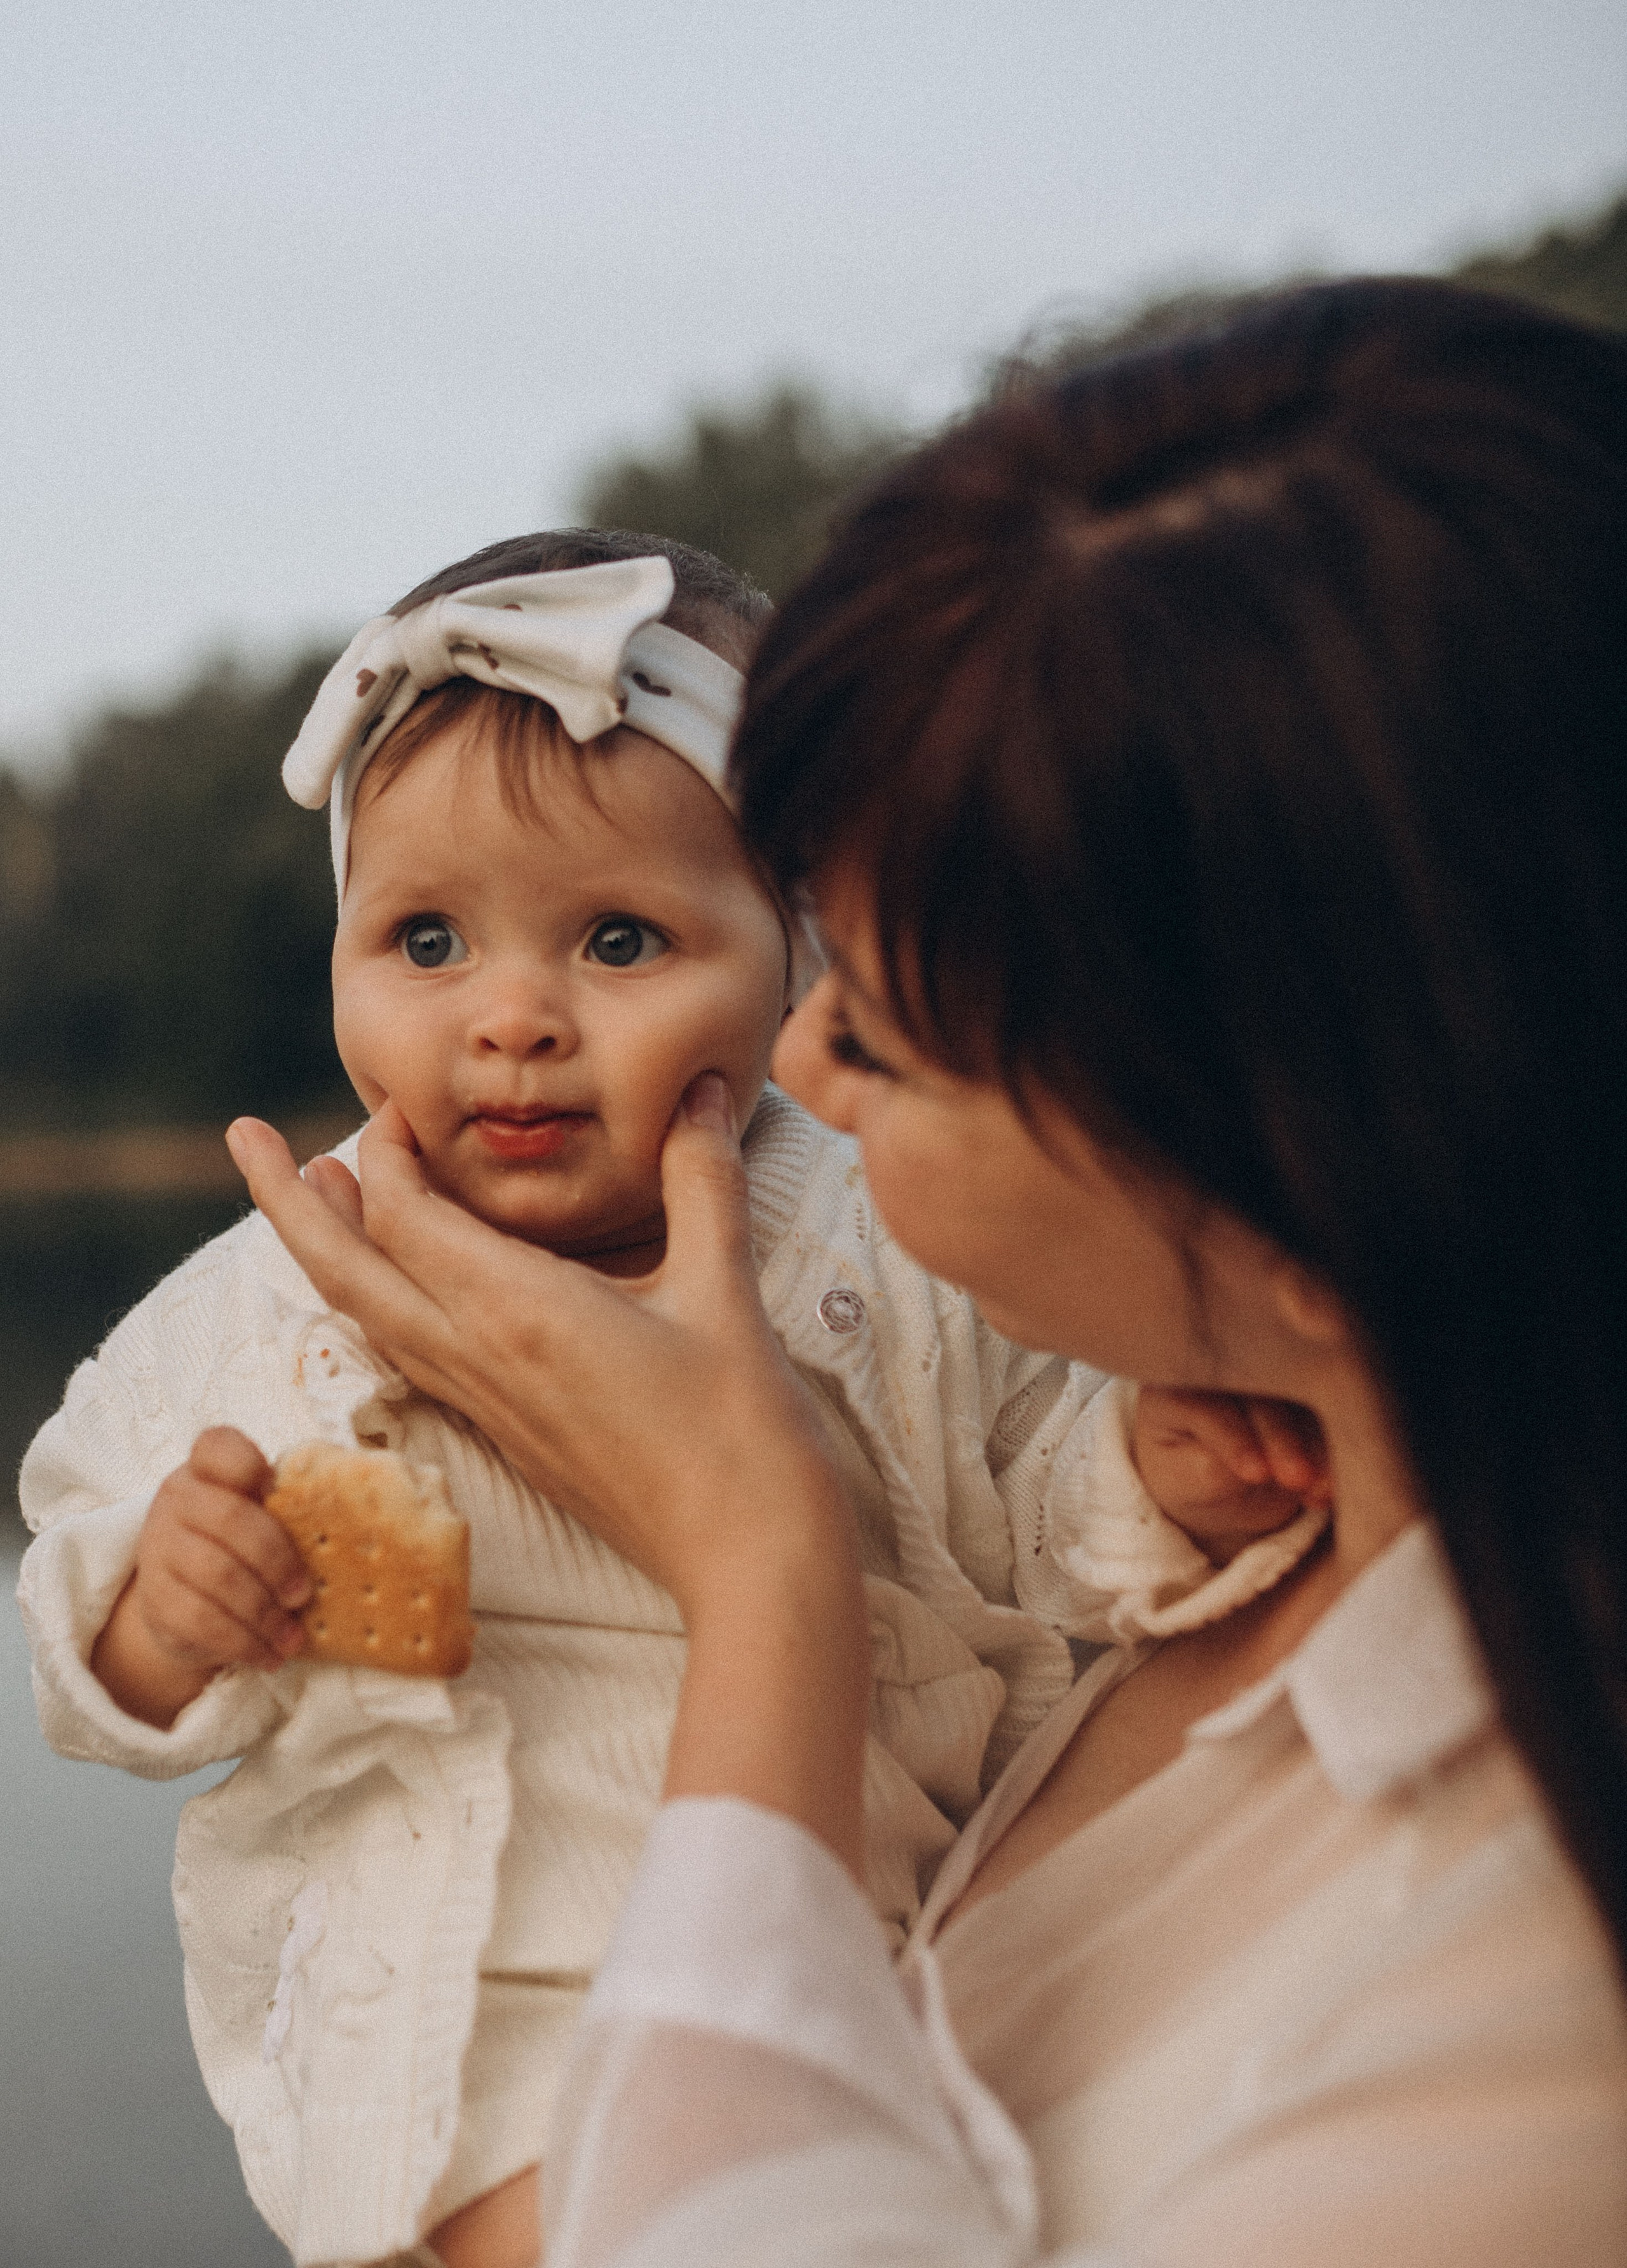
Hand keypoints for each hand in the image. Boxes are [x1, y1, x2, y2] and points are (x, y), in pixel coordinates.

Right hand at [91, 1427, 311, 1727]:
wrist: (183, 1602)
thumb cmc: (243, 1547)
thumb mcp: (263, 1516)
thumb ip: (294, 1505)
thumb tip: (366, 1515)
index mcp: (207, 1469)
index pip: (216, 1446)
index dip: (246, 1463)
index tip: (272, 1487)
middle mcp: (177, 1502)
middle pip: (229, 1520)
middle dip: (276, 1561)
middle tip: (304, 1593)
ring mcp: (159, 1551)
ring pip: (216, 1577)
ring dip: (264, 1613)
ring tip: (293, 1637)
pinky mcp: (155, 1602)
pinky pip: (201, 1623)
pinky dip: (244, 1643)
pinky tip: (269, 1654)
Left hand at [228, 1085, 841, 1605]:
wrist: (742, 1550)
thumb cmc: (739, 1425)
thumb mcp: (724, 1287)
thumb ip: (703, 1179)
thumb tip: (705, 1090)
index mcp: (519, 1311)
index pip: (407, 1213)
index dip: (386, 1149)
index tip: (398, 1101)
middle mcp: (479, 1356)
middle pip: (344, 1269)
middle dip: (285, 1199)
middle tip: (246, 1136)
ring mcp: (484, 1401)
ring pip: (366, 1316)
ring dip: (323, 1250)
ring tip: (305, 1192)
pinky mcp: (501, 1431)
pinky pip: (408, 1353)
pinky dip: (376, 1301)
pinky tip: (390, 1282)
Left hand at [1131, 1388, 1330, 1565]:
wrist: (1215, 1477)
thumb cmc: (1185, 1476)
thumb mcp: (1182, 1483)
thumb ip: (1208, 1471)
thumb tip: (1250, 1470)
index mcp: (1175, 1385)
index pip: (1207, 1408)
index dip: (1234, 1440)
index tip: (1256, 1474)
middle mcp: (1223, 1369)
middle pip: (1258, 1396)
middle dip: (1283, 1439)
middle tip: (1298, 1479)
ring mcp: (1266, 1375)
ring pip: (1300, 1402)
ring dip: (1316, 1446)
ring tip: (1320, 1491)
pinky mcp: (1302, 1392)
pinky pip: (1324, 1416)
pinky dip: (1332, 1451)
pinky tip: (1330, 1487)